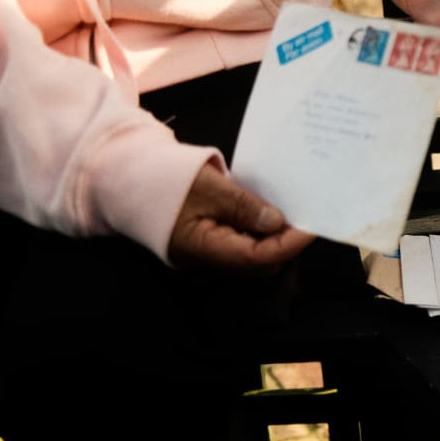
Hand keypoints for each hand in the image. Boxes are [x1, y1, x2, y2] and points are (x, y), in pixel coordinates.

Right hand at [168, 164, 314, 272]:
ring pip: (252, 255)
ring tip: (290, 212)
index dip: (288, 244)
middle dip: (285, 243)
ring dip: (273, 238)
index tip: (311, 227)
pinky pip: (241, 243)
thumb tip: (276, 222)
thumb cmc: (163, 179)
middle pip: (258, 262)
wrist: (128, 178)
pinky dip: (259, 231)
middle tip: (304, 216)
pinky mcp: (208, 241)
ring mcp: (207, 252)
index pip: (257, 258)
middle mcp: (206, 258)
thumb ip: (243, 205)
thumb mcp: (208, 186)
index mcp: (203, 248)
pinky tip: (268, 212)